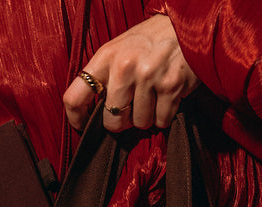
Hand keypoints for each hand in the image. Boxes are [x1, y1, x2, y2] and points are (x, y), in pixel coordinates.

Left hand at [63, 14, 197, 132]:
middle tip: (132, 108)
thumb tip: (94, 112)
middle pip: (111, 121)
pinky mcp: (170, 86)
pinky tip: (166, 96)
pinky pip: (161, 120)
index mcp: (105, 57)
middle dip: (123, 122)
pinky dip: (165, 115)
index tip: (83, 125)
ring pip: (140, 123)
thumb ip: (105, 76)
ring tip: (153, 95)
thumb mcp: (120, 48)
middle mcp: (124, 66)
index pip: (75, 98)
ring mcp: (147, 77)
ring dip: (148, 117)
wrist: (187, 25)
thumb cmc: (151, 40)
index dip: (76, 119)